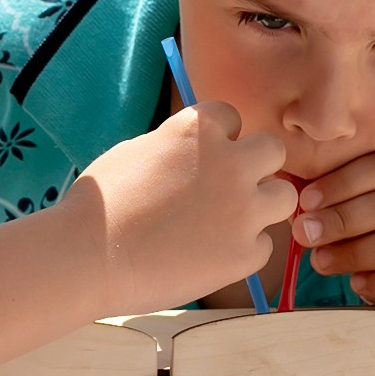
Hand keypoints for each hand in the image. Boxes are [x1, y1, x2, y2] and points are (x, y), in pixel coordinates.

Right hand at [77, 102, 293, 313]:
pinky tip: (211, 257)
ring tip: (229, 224)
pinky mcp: (245, 254)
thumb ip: (177, 146)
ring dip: (261, 207)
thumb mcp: (138, 150)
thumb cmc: (102, 204)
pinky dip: (243, 251)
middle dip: (254, 166)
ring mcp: (243, 209)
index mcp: (200, 130)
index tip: (202, 160)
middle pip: (272, 151)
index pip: (233, 117)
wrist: (90, 257)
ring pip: (284, 197)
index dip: (219, 139)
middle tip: (228, 190)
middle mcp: (231, 162)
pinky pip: (264, 246)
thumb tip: (194, 153)